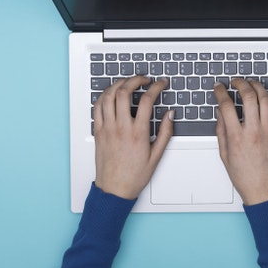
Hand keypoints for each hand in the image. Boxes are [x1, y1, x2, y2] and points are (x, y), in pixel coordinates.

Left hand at [93, 75, 173, 199]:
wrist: (114, 189)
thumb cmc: (134, 175)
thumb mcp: (157, 155)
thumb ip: (165, 131)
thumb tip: (170, 114)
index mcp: (138, 132)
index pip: (147, 100)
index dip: (156, 86)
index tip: (161, 83)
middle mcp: (121, 127)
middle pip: (124, 92)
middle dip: (135, 79)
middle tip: (144, 79)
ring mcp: (107, 128)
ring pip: (108, 96)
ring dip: (119, 84)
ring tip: (128, 82)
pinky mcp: (98, 132)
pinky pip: (97, 107)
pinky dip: (104, 96)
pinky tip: (112, 95)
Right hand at [214, 78, 267, 205]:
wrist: (263, 190)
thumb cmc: (244, 176)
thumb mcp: (224, 154)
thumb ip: (221, 131)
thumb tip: (220, 113)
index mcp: (236, 137)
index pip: (226, 106)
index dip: (221, 92)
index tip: (219, 87)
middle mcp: (253, 131)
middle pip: (248, 97)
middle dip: (240, 83)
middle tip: (236, 81)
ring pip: (266, 99)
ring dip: (257, 87)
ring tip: (251, 85)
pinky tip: (267, 98)